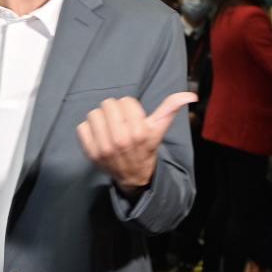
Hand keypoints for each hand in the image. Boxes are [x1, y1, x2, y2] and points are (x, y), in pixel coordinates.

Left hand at [76, 92, 197, 193]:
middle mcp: (121, 140)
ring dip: (101, 119)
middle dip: (115, 111)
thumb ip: (171, 108)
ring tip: (109, 128)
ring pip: (94, 114)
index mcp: (139, 132)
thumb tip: (191, 96)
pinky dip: (89, 130)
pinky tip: (99, 136)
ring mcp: (104, 147)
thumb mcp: (159, 128)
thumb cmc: (145, 147)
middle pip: (108, 104)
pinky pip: (81, 127)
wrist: (133, 175)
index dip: (130, 108)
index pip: (125, 101)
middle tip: (120, 122)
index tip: (133, 119)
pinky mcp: (90, 152)